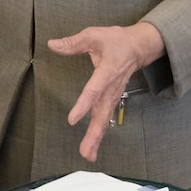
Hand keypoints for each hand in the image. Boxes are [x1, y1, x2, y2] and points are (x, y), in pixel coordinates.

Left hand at [46, 23, 165, 161]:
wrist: (138, 47)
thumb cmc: (115, 40)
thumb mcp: (94, 35)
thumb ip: (73, 43)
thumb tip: (52, 44)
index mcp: (107, 71)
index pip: (94, 90)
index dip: (84, 104)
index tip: (72, 119)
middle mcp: (111, 88)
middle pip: (102, 113)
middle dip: (94, 133)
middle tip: (85, 151)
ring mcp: (113, 95)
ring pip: (104, 119)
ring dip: (96, 138)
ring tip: (88, 155)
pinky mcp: (111, 100)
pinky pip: (105, 119)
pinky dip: (100, 134)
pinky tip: (92, 147)